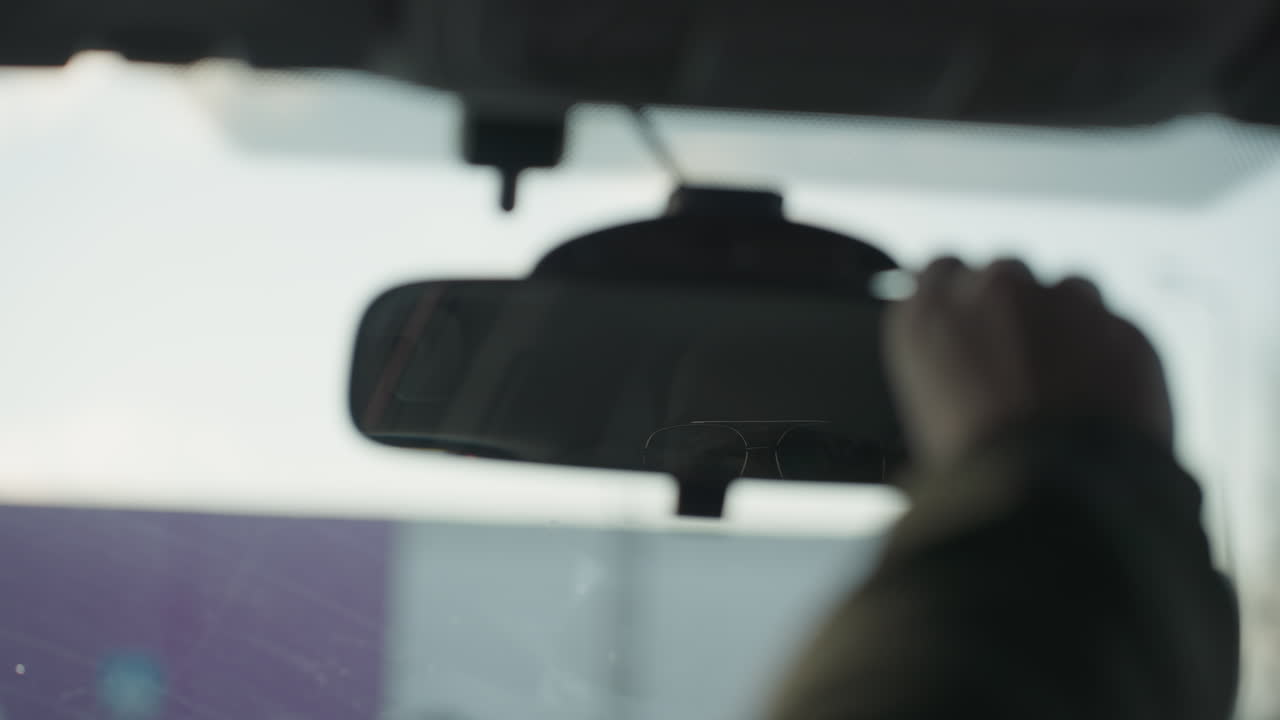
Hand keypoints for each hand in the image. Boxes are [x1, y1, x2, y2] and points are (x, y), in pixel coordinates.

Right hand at [883, 257, 1172, 470]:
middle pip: (1003, 275)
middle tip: (1016, 365)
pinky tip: (1100, 401)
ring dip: (1063, 322)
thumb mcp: (924, 416)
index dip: (957, 299)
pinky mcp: (1125, 327)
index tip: (967, 324)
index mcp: (931, 312)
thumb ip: (939, 364)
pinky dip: (1109, 356)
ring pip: (1066, 290)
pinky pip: (1116, 329)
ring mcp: (1065, 302)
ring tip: (1063, 383)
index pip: (940, 271)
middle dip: (1010, 309)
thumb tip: (960, 364)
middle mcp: (995, 290)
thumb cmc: (978, 472)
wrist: (1057, 498)